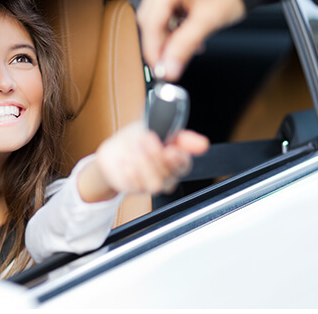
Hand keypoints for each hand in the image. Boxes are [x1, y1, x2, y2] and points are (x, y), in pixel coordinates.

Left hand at [78, 122, 208, 201]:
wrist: (114, 150)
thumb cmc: (138, 139)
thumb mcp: (157, 128)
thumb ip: (180, 136)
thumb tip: (203, 144)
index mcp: (175, 160)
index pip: (184, 165)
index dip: (179, 159)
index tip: (170, 149)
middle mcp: (165, 176)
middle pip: (169, 175)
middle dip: (156, 155)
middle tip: (145, 138)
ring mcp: (149, 184)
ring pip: (154, 184)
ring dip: (143, 164)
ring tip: (134, 148)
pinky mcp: (132, 188)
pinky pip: (133, 185)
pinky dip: (128, 170)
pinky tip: (124, 159)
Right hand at [137, 0, 245, 80]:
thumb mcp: (207, 20)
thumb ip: (185, 46)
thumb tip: (169, 68)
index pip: (150, 23)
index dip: (153, 50)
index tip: (160, 70)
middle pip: (150, 22)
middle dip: (159, 45)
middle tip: (169, 65)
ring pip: (158, 20)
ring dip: (168, 39)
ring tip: (183, 52)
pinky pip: (168, 15)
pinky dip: (175, 30)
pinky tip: (186, 39)